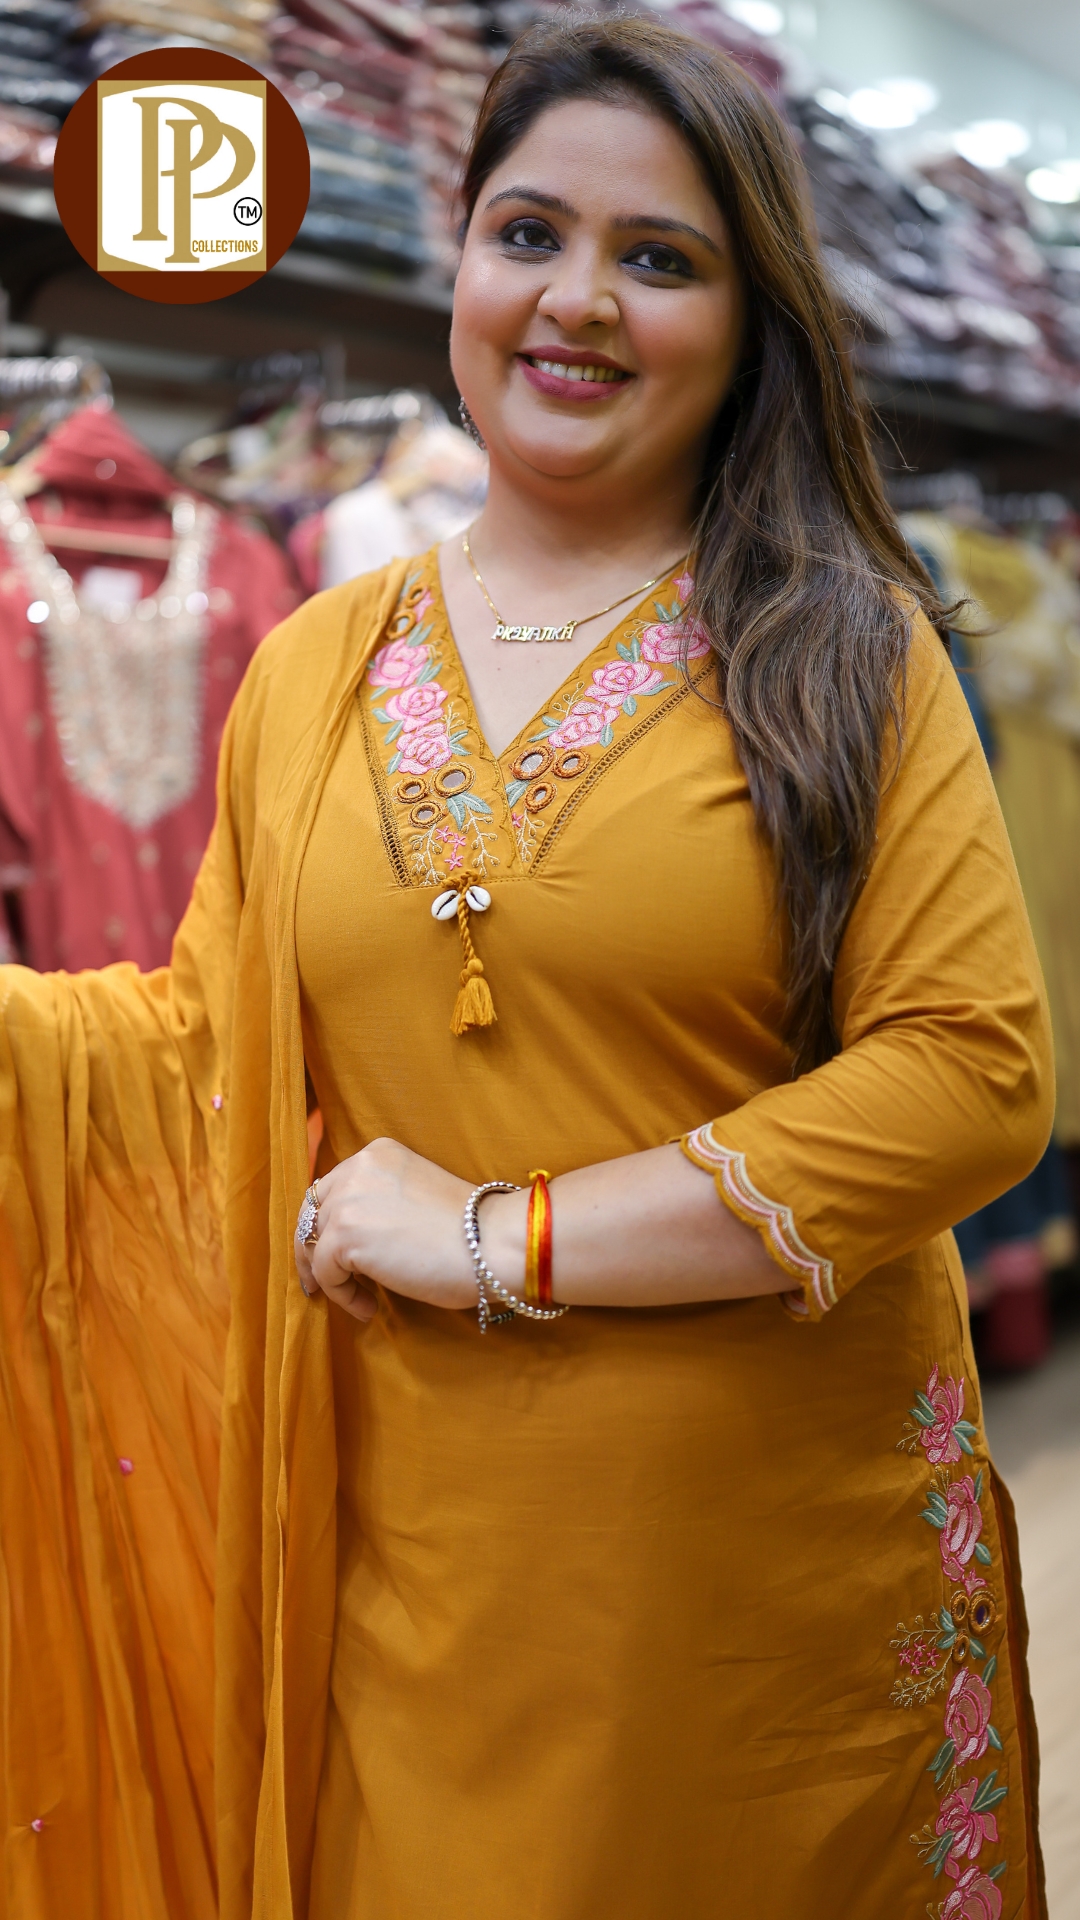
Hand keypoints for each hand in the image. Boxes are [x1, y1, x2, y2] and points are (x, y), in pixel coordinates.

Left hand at [293, 1137, 481, 1323]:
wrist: (492, 1242)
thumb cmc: (469, 1230)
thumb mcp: (416, 1196)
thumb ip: (382, 1202)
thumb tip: (350, 1239)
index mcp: (378, 1153)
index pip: (332, 1188)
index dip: (326, 1223)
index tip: (330, 1252)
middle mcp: (358, 1168)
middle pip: (313, 1213)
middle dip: (313, 1249)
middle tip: (322, 1282)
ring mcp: (348, 1200)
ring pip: (313, 1245)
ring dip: (331, 1277)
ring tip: (360, 1301)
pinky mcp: (345, 1236)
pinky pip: (324, 1273)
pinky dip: (342, 1296)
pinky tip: (368, 1308)